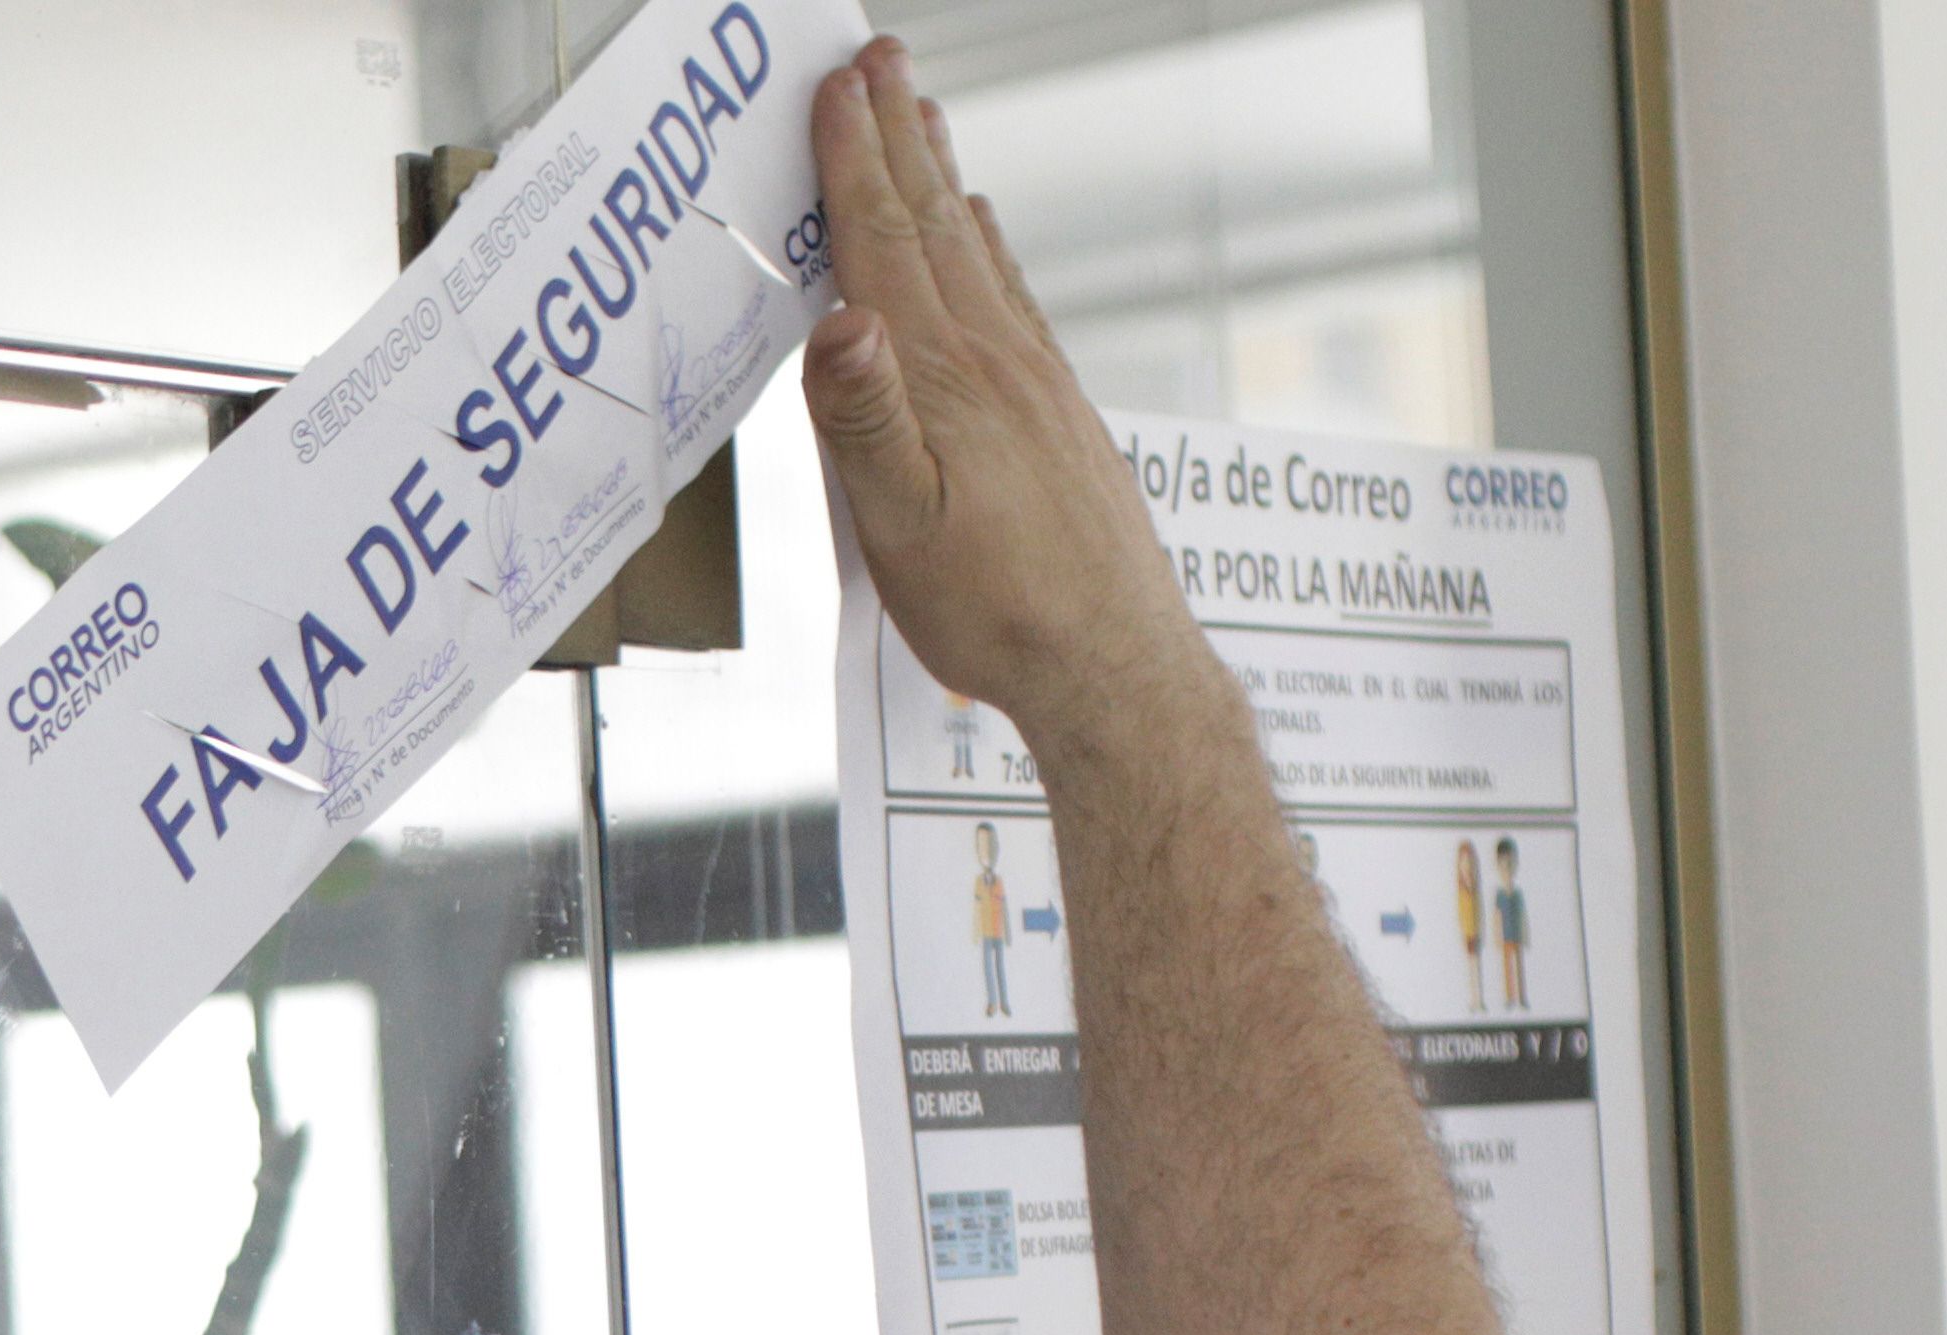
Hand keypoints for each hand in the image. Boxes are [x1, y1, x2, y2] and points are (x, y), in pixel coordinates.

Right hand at [799, 43, 1215, 750]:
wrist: (1112, 662)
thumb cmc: (999, 612)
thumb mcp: (902, 531)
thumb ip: (864, 425)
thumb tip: (836, 321)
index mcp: (941, 382)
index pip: (885, 247)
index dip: (855, 161)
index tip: (834, 86)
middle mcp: (994, 361)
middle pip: (934, 224)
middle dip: (897, 135)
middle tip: (877, 57)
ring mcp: (1033, 380)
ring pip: (976, 252)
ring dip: (941, 175)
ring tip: (921, 115)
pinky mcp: (1056, 411)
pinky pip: (1010, 299)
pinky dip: (986, 244)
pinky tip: (984, 230)